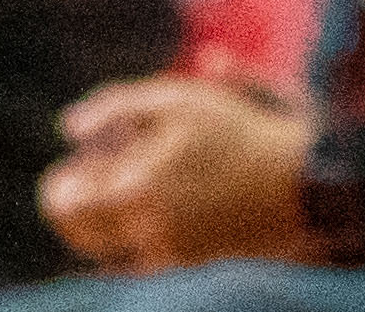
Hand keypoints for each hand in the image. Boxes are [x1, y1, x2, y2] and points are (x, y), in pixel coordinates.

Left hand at [41, 73, 320, 267]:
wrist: (302, 182)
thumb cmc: (241, 132)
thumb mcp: (180, 100)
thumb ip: (116, 106)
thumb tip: (69, 127)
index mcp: (131, 189)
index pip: (61, 200)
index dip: (64, 177)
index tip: (80, 161)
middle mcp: (140, 231)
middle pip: (78, 232)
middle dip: (77, 204)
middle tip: (93, 180)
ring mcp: (162, 253)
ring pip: (103, 251)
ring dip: (100, 225)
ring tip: (122, 196)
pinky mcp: (186, 263)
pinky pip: (136, 262)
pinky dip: (131, 242)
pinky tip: (151, 214)